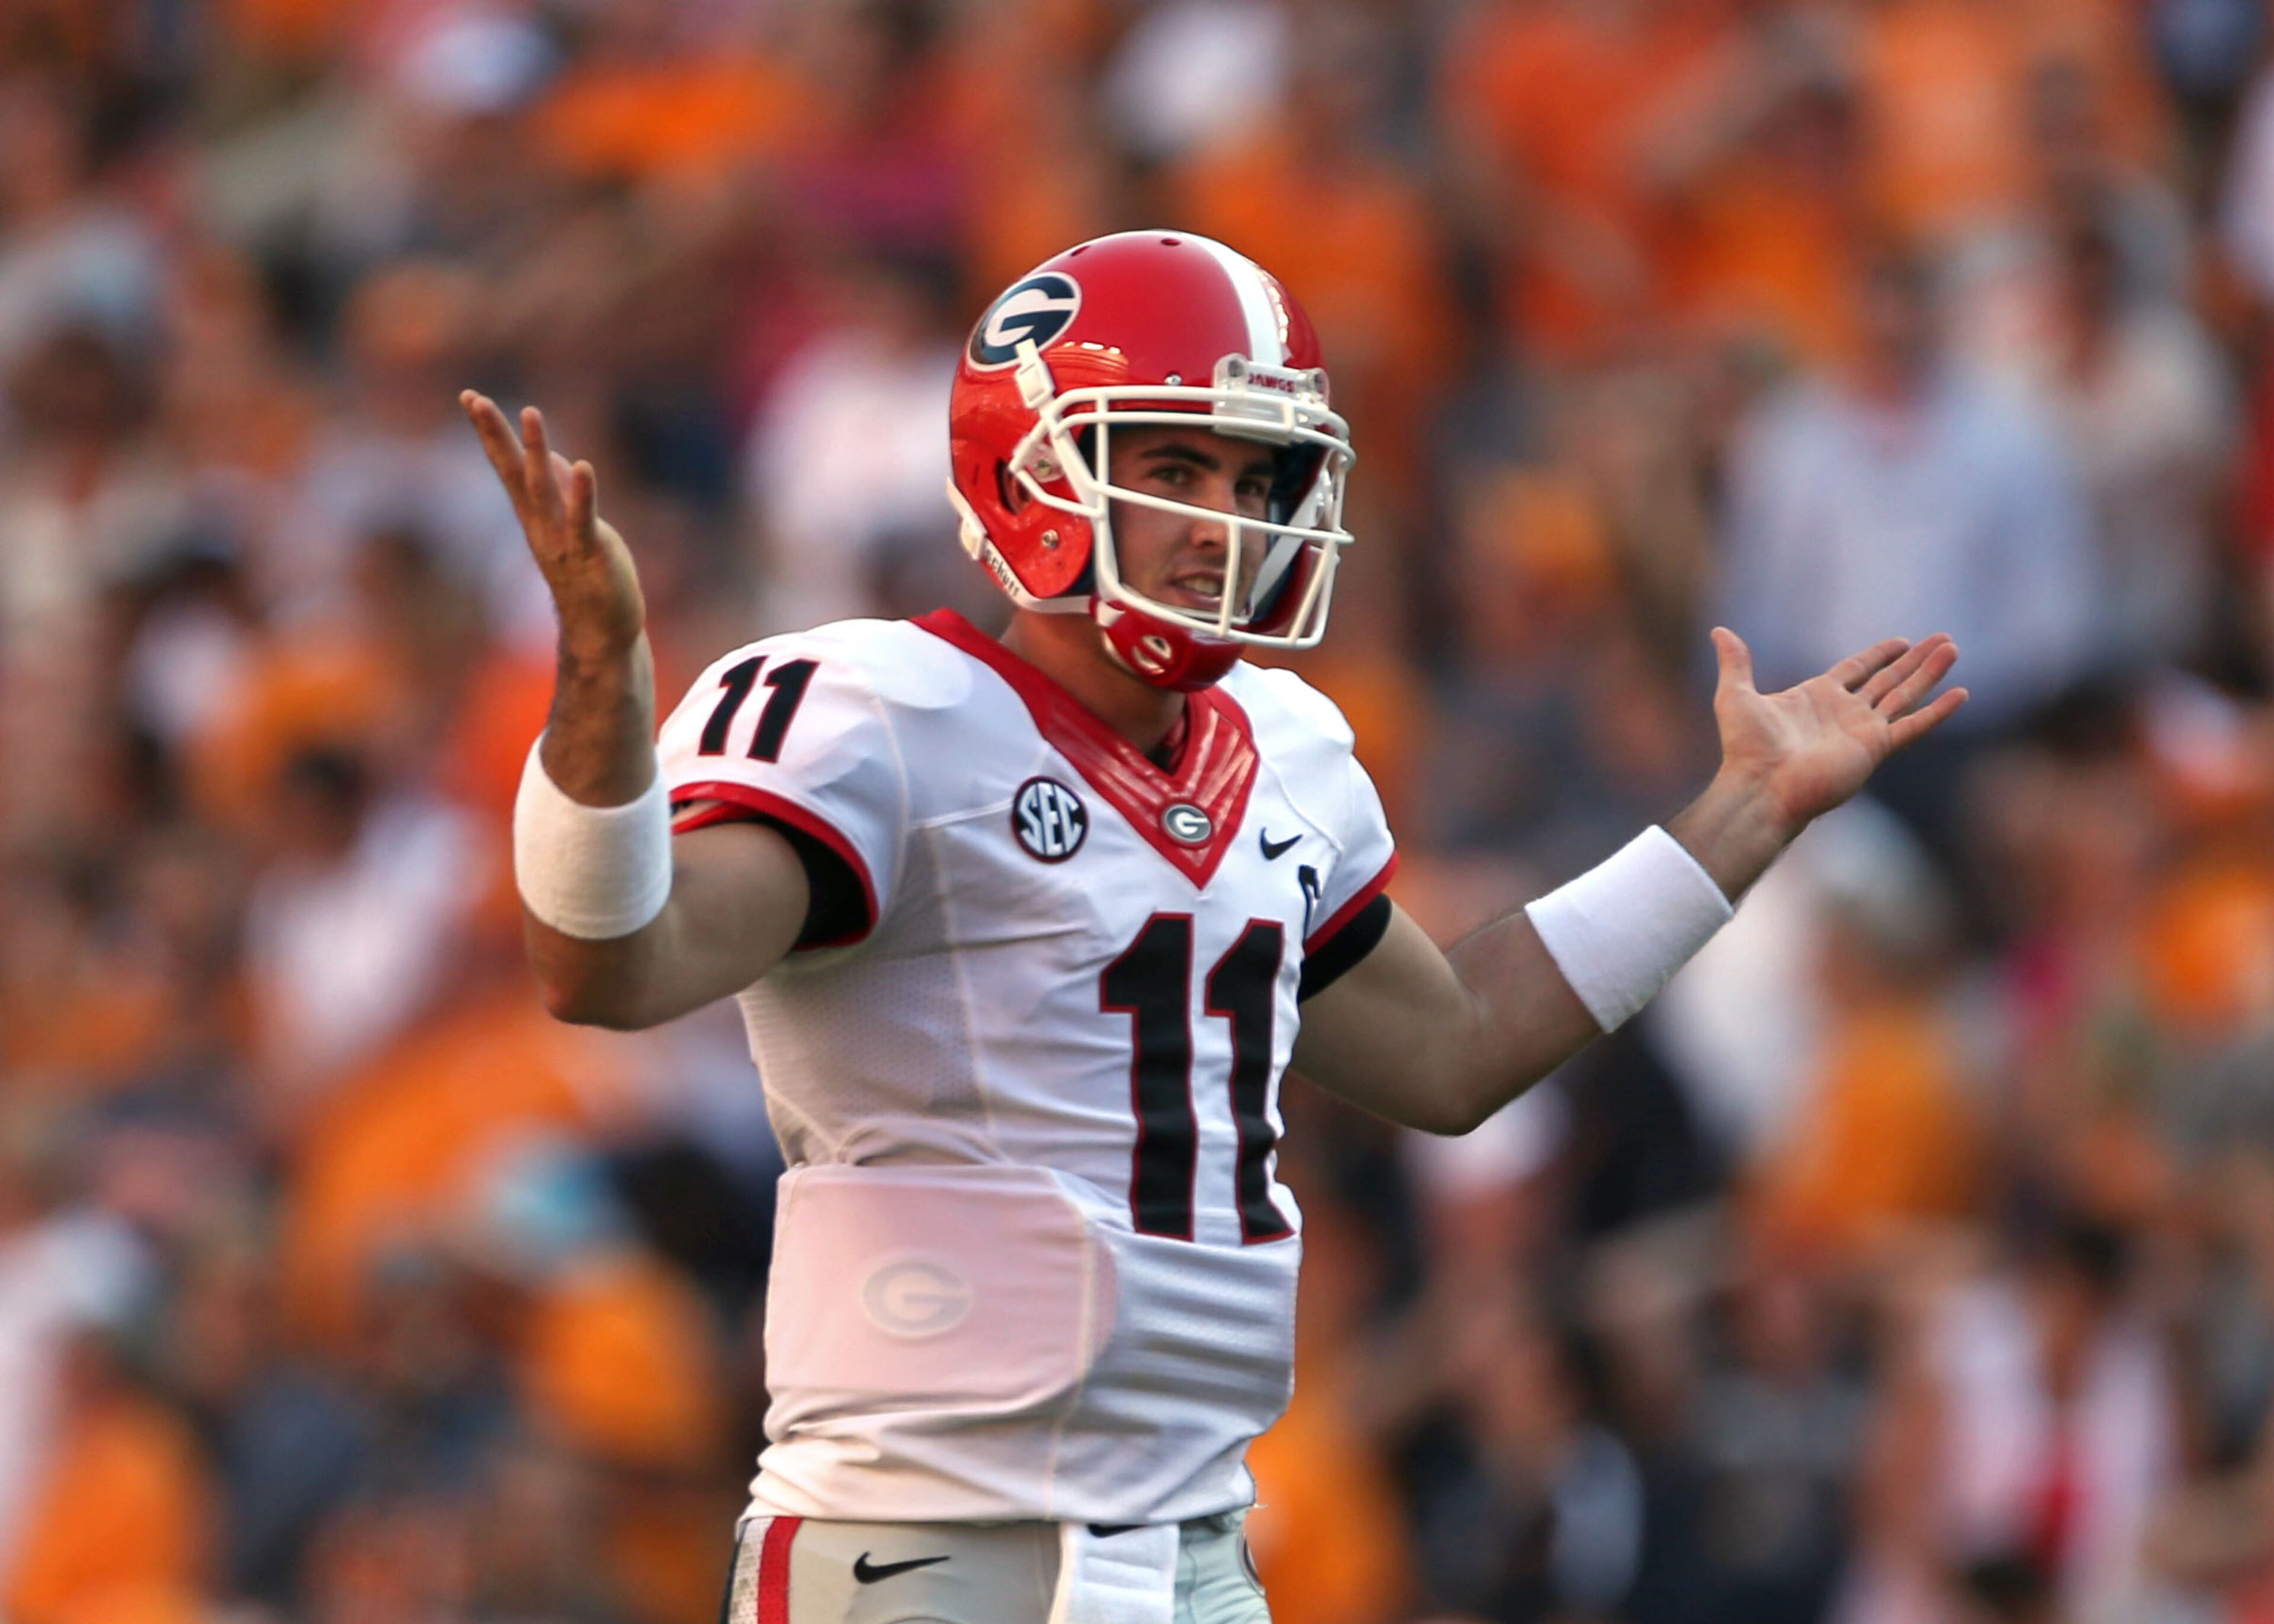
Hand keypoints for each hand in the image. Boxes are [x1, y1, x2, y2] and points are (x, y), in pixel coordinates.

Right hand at [462, 391, 644, 659]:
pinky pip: (582, 520)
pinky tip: (583, 465)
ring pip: (544, 489)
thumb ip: (562, 494)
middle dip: (495, 435)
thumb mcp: (574, 526)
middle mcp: (540, 524)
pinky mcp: (590, 553)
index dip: (490, 432)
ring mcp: (562, 538)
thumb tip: (557, 458)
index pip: (507, 466)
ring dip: (536, 451)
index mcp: (534, 515)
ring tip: (530, 413)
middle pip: (513, 472)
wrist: (599, 631)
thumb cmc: (587, 576)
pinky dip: (581, 493)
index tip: (470, 396)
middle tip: (475, 399)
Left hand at [1712, 627, 1967, 831]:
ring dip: (1930, 673)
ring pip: (1905, 695)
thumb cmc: (1746, 747)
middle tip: (1943, 639)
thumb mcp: (1735, 695)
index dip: (1879, 655)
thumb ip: (1736, 662)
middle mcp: (1844, 713)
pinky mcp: (1875, 748)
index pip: (1856, 670)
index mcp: (1816, 698)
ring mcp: (1862, 731)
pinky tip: (1960, 694)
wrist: (1761, 786)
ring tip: (1953, 648)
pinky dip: (1937, 712)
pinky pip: (1913, 725)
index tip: (1902, 640)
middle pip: (1888, 680)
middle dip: (1915, 660)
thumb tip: (1719, 630)